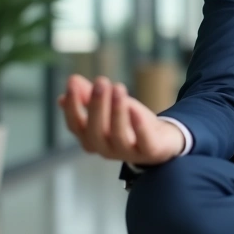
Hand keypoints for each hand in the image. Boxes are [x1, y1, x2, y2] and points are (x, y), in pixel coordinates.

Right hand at [58, 74, 184, 165]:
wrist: (162, 140)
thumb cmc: (129, 121)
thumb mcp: (109, 106)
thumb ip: (89, 95)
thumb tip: (72, 80)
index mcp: (90, 138)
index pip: (75, 125)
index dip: (72, 106)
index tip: (72, 83)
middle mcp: (105, 149)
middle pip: (95, 131)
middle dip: (96, 106)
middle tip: (100, 81)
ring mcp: (127, 153)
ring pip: (119, 135)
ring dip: (117, 111)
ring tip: (118, 88)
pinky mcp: (149, 152)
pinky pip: (144, 142)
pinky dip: (139, 126)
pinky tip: (135, 108)